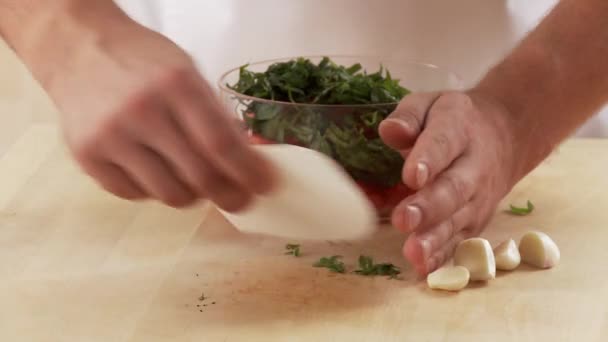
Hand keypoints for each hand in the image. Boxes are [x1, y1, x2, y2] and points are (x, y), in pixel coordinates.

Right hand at [49, 24, 275, 209]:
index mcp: (176, 84)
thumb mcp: (187, 72)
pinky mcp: (87, 156)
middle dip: (228, 196)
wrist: (79, 51)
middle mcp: (142, 111)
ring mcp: (111, 136)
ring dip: (191, 194)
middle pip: (198, 176)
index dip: (247, 173)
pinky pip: (135, 195)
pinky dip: (153, 190)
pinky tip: (154, 169)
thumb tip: (248, 161)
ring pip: (168, 194)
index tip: (264, 187)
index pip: (220, 144)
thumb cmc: (143, 62)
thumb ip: (215, 114)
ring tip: (192, 178)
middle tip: (238, 200)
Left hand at [379, 91, 517, 274]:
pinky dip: (443, 256)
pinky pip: (460, 239)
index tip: (411, 175)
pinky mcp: (476, 220)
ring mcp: (478, 197)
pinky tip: (422, 268)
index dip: (428, 159)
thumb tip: (390, 131)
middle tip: (404, 219)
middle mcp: (473, 166)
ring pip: (458, 219)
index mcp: (458, 128)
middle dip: (429, 206)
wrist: (506, 136)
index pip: (443, 143)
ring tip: (413, 252)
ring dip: (435, 238)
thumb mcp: (431, 104)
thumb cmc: (455, 120)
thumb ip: (409, 116)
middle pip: (453, 188)